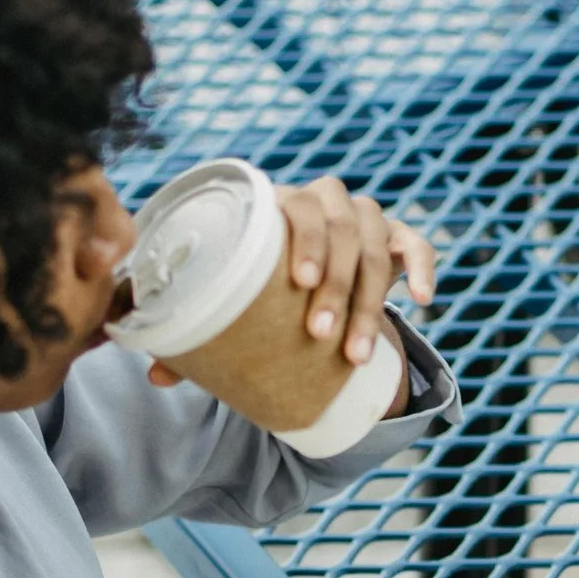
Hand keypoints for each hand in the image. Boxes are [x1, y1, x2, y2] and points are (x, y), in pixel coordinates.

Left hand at [146, 177, 439, 387]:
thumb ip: (197, 325)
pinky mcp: (395, 237)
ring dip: (371, 301)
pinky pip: (417, 243)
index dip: (305, 240)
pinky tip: (422, 301)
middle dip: (336, 286)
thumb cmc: (255, 279)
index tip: (300, 284)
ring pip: (378, 246)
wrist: (299, 264)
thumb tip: (156, 375)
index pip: (299, 204)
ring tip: (355, 354)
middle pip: (343, 230)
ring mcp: (364, 218)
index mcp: (278, 203)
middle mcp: (326, 202)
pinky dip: (422, 267)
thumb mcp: (229, 295)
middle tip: (321, 336)